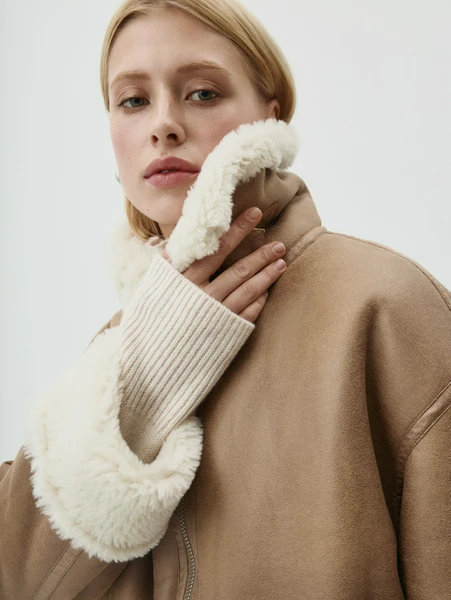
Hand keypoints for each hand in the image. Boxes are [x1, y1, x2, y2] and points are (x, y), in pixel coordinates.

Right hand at [161, 207, 285, 322]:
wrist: (153, 362)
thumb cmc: (150, 323)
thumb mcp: (153, 290)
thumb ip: (167, 268)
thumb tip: (174, 247)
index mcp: (185, 280)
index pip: (217, 249)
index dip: (237, 230)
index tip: (255, 214)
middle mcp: (203, 296)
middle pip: (238, 269)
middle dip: (260, 254)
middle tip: (279, 244)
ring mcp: (217, 316)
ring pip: (248, 291)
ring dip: (266, 275)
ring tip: (281, 262)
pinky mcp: (225, 334)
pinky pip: (247, 314)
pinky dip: (258, 302)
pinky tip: (267, 292)